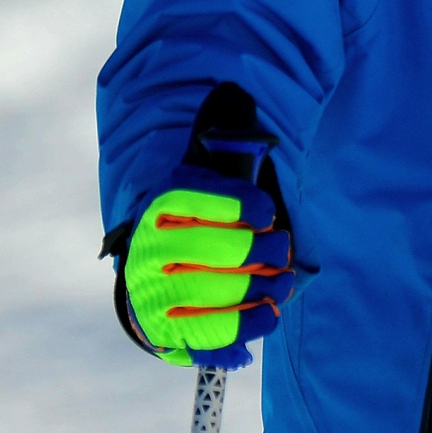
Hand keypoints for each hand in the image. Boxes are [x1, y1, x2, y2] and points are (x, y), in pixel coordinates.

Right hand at [112, 84, 293, 368]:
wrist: (150, 272)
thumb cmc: (195, 222)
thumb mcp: (205, 179)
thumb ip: (227, 148)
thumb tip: (243, 94)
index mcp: (161, 205)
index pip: (198, 198)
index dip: (240, 205)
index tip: (266, 213)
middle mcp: (149, 249)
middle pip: (218, 252)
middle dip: (262, 253)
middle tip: (280, 253)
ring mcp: (152, 293)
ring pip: (218, 296)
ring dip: (262, 293)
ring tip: (282, 285)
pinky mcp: (160, 332)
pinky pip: (206, 338)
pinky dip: (242, 333)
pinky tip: (265, 318)